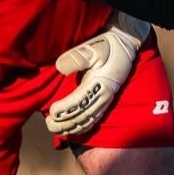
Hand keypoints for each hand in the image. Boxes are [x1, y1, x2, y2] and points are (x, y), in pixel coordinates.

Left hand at [45, 13, 150, 136]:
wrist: (124, 45)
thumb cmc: (106, 46)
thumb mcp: (93, 48)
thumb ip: (76, 57)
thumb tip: (60, 68)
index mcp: (100, 83)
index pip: (80, 102)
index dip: (65, 109)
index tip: (51, 111)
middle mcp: (104, 95)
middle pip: (83, 116)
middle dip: (65, 123)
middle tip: (49, 123)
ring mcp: (106, 100)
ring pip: (88, 120)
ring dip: (71, 127)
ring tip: (55, 128)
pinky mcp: (106, 101)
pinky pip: (94, 119)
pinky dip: (82, 127)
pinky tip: (72, 129)